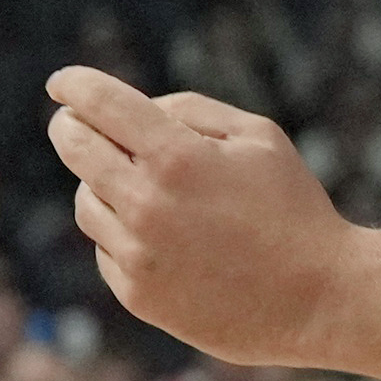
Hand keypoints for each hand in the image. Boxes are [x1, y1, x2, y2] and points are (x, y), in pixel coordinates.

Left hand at [44, 67, 360, 366]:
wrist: (317, 297)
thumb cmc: (294, 208)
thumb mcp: (262, 138)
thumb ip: (194, 112)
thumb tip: (139, 114)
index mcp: (178, 157)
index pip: (102, 105)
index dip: (75, 85)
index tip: (63, 82)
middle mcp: (146, 204)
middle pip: (76, 149)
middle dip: (70, 126)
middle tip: (71, 121)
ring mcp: (137, 253)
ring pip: (88, 201)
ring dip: (102, 184)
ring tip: (143, 187)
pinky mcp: (136, 294)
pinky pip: (107, 249)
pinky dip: (124, 233)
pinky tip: (167, 236)